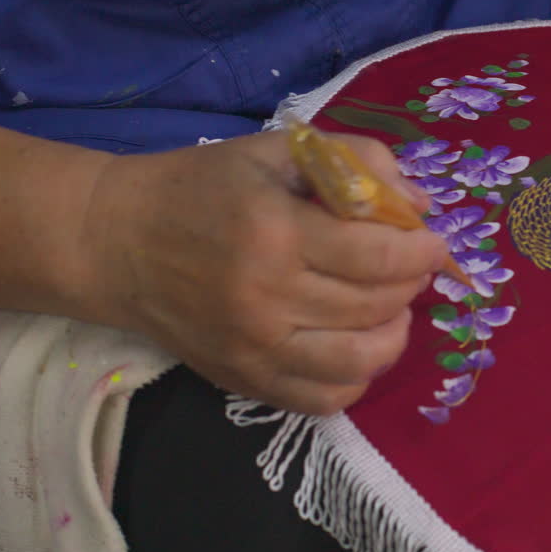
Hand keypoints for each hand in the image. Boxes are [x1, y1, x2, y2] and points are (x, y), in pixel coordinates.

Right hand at [80, 132, 447, 414]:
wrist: (115, 242)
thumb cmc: (201, 187)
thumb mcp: (277, 152)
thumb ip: (356, 161)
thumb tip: (419, 203)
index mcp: (276, 232)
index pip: (379, 257)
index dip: (423, 251)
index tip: (435, 242)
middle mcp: (266, 298)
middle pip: (376, 305)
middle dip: (411, 282)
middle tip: (410, 264)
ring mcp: (254, 348)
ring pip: (359, 360)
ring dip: (394, 332)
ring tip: (390, 307)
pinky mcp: (243, 380)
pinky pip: (324, 399)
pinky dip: (357, 376)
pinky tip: (356, 343)